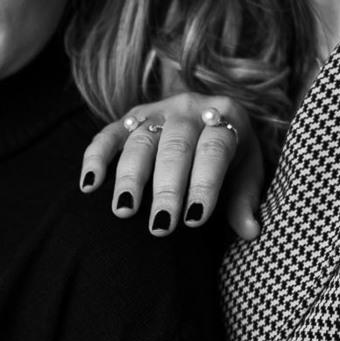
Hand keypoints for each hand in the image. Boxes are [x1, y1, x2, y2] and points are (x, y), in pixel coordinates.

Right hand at [79, 93, 263, 239]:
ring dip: (130, 177)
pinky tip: (89, 185)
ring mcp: (156, 112)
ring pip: (140, 141)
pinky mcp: (129, 118)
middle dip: (166, 188)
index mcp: (225, 118)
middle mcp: (189, 109)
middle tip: (160, 226)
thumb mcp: (246, 172)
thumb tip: (250, 231)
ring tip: (124, 210)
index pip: (214, 150)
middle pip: (175, 147)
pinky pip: (108, 134)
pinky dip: (96, 157)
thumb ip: (244, 200)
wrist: (212, 116)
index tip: (194, 220)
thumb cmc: (231, 155)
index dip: (203, 183)